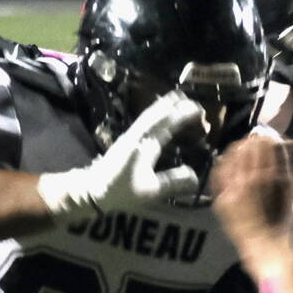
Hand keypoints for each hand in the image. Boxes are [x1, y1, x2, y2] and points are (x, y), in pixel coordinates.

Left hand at [36, 92, 203, 215]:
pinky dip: (156, 112)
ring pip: (150, 113)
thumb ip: (173, 182)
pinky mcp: (126, 140)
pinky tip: (161, 115)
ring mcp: (130, 135)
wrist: (91, 190)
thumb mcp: (150, 191)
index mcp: (145, 144)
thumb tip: (195, 176)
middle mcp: (137, 135)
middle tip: (195, 103)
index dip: (185, 114)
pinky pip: (144, 119)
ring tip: (181, 101)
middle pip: (158, 112)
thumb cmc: (120, 190)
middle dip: (177, 105)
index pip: (168, 122)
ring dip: (166, 106)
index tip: (200, 111)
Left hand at [212, 133, 292, 253]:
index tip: (267, 135)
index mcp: (269, 176)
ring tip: (242, 146)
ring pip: (229, 158)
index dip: (264, 138)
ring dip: (236, 149)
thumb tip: (289, 144)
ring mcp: (231, 190)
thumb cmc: (287, 220)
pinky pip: (218, 174)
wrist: (266, 245)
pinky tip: (227, 161)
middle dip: (251, 141)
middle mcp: (247, 180)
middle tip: (254, 137)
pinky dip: (223, 164)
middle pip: (245, 149)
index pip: (263, 146)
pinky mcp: (220, 199)